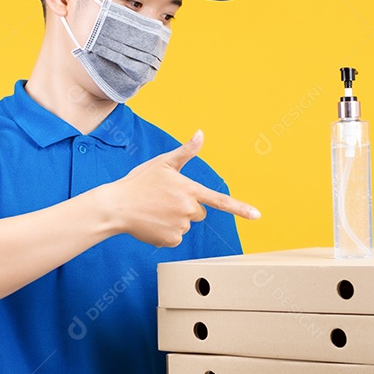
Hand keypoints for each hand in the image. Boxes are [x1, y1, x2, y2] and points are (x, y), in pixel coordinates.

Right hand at [101, 130, 259, 246]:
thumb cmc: (139, 182)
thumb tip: (201, 133)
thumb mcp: (162, 163)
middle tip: (164, 200)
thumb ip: (186, 152)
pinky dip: (166, 232)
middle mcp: (188, 209)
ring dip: (174, 219)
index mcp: (189, 190)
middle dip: (186, 207)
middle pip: (199, 212)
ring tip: (154, 211)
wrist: (116, 207)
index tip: (257, 215)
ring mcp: (180, 226)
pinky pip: (175, 237)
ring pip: (186, 225)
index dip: (240, 208)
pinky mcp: (171, 240)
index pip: (220, 200)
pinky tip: (152, 223)